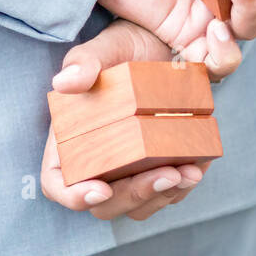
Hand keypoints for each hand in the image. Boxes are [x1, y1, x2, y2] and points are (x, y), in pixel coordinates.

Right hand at [40, 19, 238, 221]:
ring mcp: (126, 172)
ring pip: (136, 207)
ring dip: (162, 196)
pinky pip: (165, 195)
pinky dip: (181, 187)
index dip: (73, 195)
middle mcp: (95, 164)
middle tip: (166, 174)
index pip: (57, 183)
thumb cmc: (126, 49)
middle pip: (103, 204)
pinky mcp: (154, 170)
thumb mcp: (104, 49)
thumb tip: (64, 82)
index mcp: (69, 142)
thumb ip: (83, 63)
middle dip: (134, 195)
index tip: (100, 189)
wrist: (164, 48)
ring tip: (189, 172)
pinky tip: (198, 165)